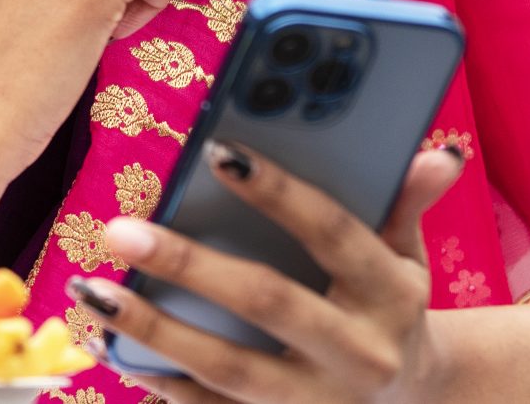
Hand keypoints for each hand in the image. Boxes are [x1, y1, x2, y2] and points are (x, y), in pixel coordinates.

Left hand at [67, 141, 466, 403]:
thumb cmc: (393, 304)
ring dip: (153, 331)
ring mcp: (315, 402)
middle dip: (190, 266)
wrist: (414, 400)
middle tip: (122, 229)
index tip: (218, 151)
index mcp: (390, 293)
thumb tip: (436, 152)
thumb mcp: (410, 254)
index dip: (278, 192)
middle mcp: (356, 353)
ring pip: (227, 368)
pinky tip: (107, 342)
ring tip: (94, 290)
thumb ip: (408, 200)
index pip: (333, 233)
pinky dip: (155, 379)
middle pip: (268, 303)